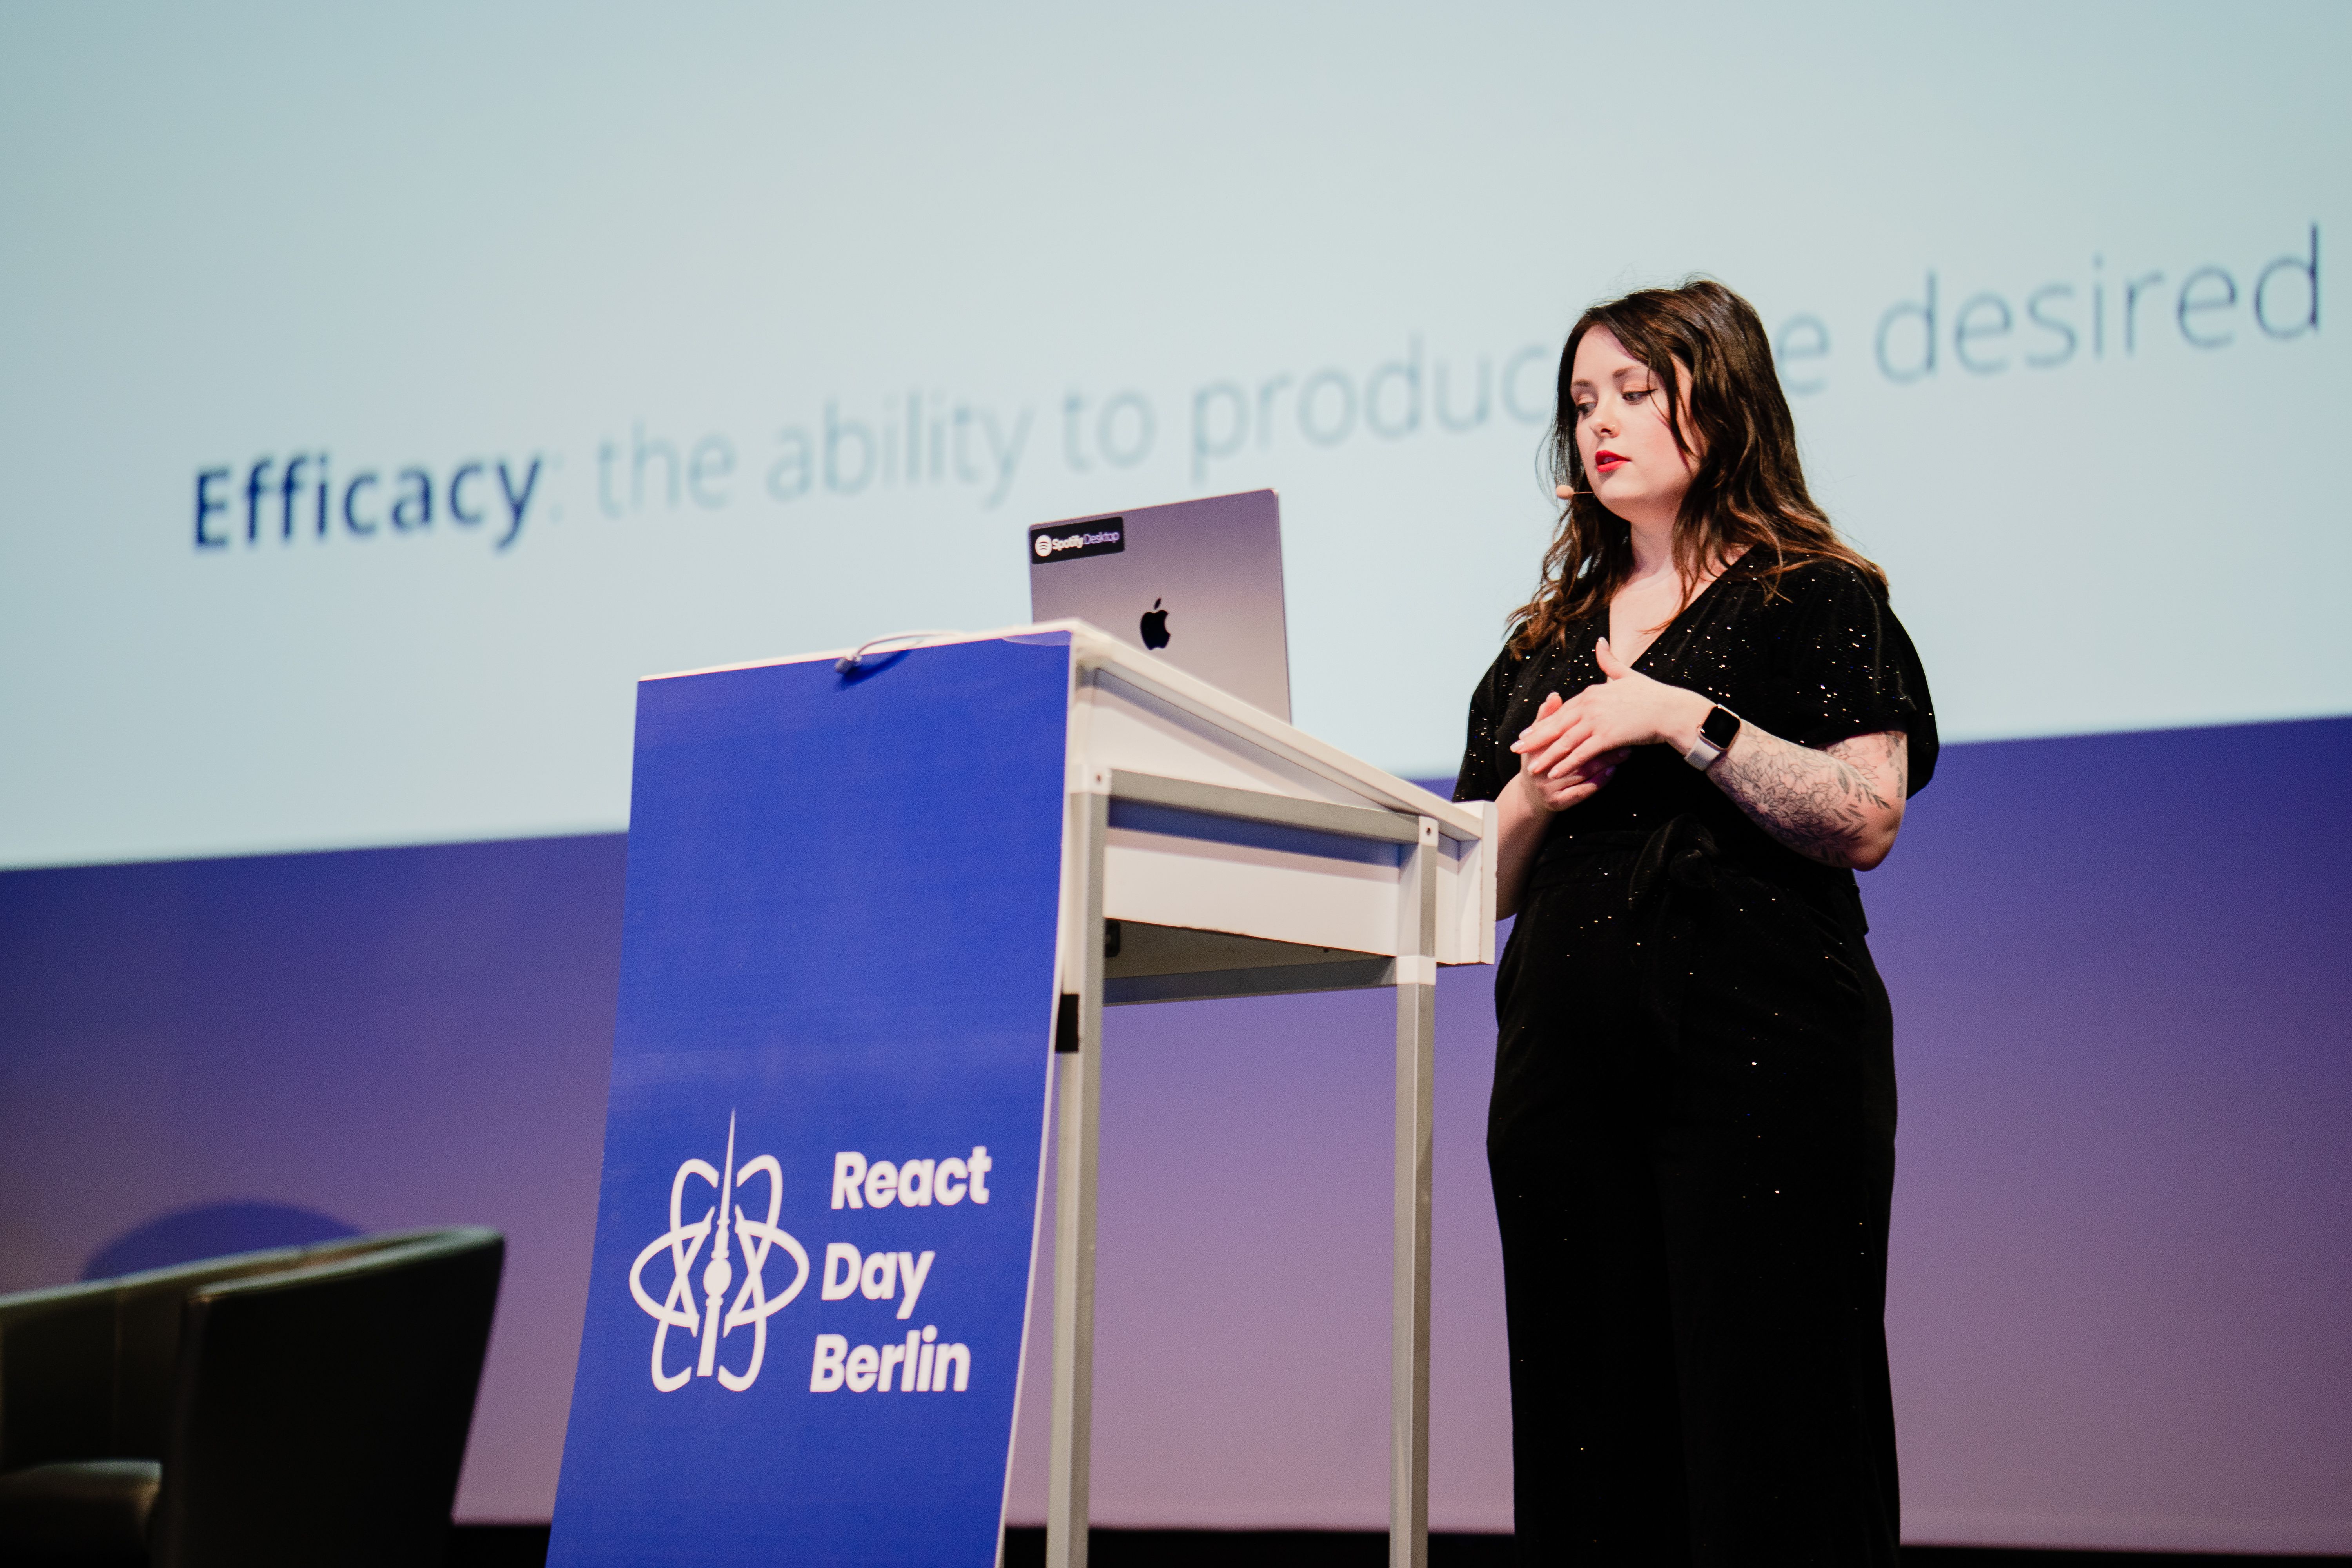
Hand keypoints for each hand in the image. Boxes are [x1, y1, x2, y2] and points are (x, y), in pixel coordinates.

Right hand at [1511, 691, 1629, 814]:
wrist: (1530, 798)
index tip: (1606, 716)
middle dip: (1599, 744)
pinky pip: (1582, 792)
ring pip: (1581, 773)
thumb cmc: (1540, 761)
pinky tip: (1612, 772)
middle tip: (1622, 735)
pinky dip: (1598, 782)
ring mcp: (1549, 787)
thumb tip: (1554, 695)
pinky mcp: (1558, 803)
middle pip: (1574, 753)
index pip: (1561, 734)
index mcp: (1537, 750)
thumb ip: (1546, 717)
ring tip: (1624, 752)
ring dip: (1604, 762)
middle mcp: (1541, 769)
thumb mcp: (1538, 740)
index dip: (1583, 725)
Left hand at [1512, 637, 1712, 780]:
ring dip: (1547, 755)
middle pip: (1557, 724)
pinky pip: (1582, 753)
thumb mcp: (1627, 674)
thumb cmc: (1653, 695)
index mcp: (1592, 692)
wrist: (1672, 710)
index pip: (1562, 710)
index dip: (1544, 722)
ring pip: (1565, 741)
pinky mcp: (1608, 736)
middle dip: (1535, 738)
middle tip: (1517, 748)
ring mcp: (1598, 721)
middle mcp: (1590, 705)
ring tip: (1532, 767)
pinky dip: (1567, 764)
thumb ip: (1609, 661)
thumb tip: (1600, 642)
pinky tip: (1555, 773)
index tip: (1528, 731)